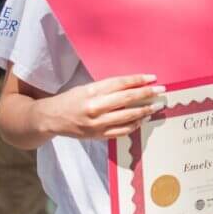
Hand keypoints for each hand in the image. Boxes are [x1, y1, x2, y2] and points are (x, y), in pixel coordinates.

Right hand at [38, 73, 164, 139]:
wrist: (51, 118)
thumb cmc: (71, 100)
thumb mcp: (87, 88)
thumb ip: (108, 88)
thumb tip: (134, 86)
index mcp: (92, 91)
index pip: (120, 83)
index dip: (138, 80)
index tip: (153, 78)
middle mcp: (94, 107)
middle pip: (126, 99)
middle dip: (146, 94)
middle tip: (161, 91)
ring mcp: (96, 123)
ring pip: (126, 117)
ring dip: (144, 111)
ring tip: (155, 106)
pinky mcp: (97, 135)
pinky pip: (121, 131)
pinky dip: (133, 125)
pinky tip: (142, 119)